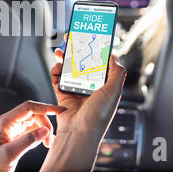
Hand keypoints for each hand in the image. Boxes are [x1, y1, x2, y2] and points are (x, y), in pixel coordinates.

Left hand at [0, 100, 64, 171]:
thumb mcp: (9, 153)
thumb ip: (27, 141)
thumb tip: (44, 130)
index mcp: (5, 122)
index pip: (28, 107)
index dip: (44, 107)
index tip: (58, 110)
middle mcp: (9, 123)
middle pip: (33, 114)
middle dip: (45, 123)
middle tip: (50, 137)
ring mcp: (14, 130)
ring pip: (34, 122)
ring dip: (44, 130)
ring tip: (47, 143)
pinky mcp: (17, 138)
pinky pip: (33, 131)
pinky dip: (40, 136)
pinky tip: (41, 143)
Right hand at [41, 34, 126, 170]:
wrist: (79, 133)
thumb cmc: (98, 116)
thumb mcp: (113, 92)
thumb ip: (116, 72)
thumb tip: (114, 55)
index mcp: (104, 86)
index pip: (100, 63)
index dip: (95, 50)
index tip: (90, 38)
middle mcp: (90, 87)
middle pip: (82, 63)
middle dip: (76, 50)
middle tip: (71, 38)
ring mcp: (76, 90)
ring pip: (69, 69)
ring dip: (64, 58)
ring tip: (61, 50)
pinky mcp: (63, 94)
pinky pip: (57, 79)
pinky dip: (55, 71)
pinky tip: (57, 66)